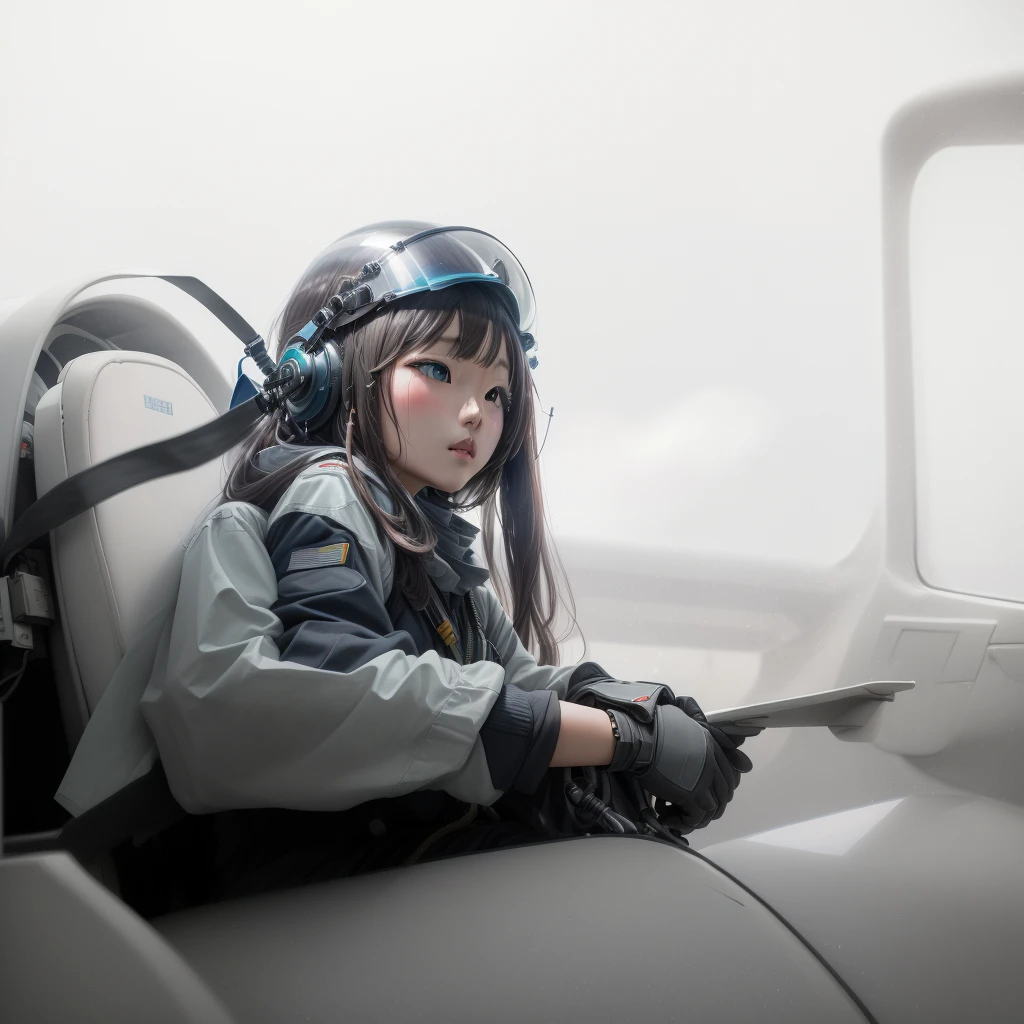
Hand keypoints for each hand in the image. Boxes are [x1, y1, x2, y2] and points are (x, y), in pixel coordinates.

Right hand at [565, 675, 757, 829]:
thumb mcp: (682, 719)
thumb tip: (698, 719)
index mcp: (712, 745)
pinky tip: (668, 817)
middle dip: (710, 804)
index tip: (710, 795)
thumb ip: (695, 726)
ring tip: (678, 815)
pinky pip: (697, 817)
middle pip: (724, 793)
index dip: (722, 787)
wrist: (640, 738)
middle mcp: (713, 763)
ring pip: (713, 808)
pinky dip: (684, 822)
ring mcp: (704, 780)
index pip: (730, 773)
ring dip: (697, 815)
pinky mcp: (691, 795)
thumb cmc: (654, 726)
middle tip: (692, 807)